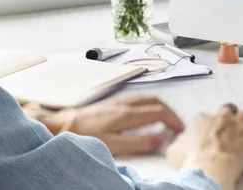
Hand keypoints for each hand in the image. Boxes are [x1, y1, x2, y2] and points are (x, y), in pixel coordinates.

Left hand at [44, 96, 183, 155]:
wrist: (62, 125)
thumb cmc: (85, 136)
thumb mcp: (113, 145)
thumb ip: (138, 142)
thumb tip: (159, 139)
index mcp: (129, 114)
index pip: (160, 112)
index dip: (173, 120)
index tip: (180, 129)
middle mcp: (126, 104)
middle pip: (157, 102)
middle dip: (170, 112)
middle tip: (177, 124)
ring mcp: (120, 101)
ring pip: (148, 98)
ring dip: (161, 107)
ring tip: (166, 118)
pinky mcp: (113, 103)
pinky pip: (139, 99)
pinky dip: (150, 104)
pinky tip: (146, 112)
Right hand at [166, 105, 242, 189]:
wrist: (208, 169)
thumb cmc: (189, 161)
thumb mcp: (174, 150)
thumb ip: (181, 139)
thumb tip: (183, 139)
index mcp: (201, 118)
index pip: (206, 117)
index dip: (209, 127)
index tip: (209, 137)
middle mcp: (221, 115)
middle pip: (228, 110)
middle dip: (228, 120)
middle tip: (226, 134)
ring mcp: (238, 123)